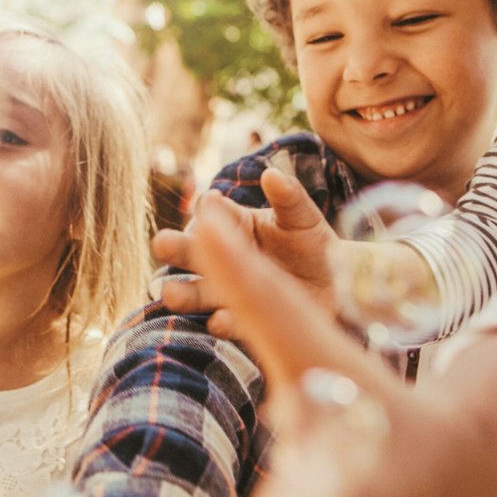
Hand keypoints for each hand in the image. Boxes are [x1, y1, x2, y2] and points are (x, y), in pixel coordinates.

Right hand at [155, 168, 340, 337]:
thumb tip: (270, 174)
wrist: (334, 284)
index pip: (212, 213)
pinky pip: (227, 322)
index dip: (208, 209)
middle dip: (176, 248)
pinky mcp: (243, 317)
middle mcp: (223, 256)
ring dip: (184, 293)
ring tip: (170, 293)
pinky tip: (218, 321)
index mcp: (235, 224)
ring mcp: (229, 288)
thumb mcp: (303, 218)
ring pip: (198, 292)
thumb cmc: (312, 243)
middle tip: (162, 244)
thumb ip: (289, 197)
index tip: (210, 204)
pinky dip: (221, 322)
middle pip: (192, 251)